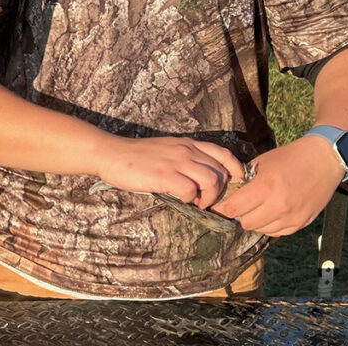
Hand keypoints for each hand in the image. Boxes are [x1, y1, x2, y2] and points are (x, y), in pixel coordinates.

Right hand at [96, 135, 245, 206]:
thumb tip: (201, 178)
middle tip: (206, 200)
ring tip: (196, 202)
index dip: (236, 169)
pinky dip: (190, 199)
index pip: (223, 154)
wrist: (111, 153)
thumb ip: (184, 158)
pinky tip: (180, 199)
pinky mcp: (165, 175)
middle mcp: (186, 150)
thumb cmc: (136, 155)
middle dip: (219, 191)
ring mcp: (176, 162)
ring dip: (208, 197)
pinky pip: (191, 190)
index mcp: (187, 143)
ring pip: (212, 181)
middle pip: (220, 172)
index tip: (236, 182)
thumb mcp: (166, 149)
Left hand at [212, 136, 342, 234]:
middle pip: (245, 222)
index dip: (221, 209)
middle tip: (235, 207)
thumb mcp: (261, 162)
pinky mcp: (302, 223)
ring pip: (261, 230)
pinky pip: (277, 232)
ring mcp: (292, 217)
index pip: (234, 207)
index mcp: (265, 187)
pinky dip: (268, 225)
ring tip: (253, 209)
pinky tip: (267, 214)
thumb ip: (244, 179)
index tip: (214, 208)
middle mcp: (279, 206)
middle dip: (237, 215)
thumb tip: (227, 193)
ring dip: (253, 221)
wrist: (323, 160)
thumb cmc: (289, 158)